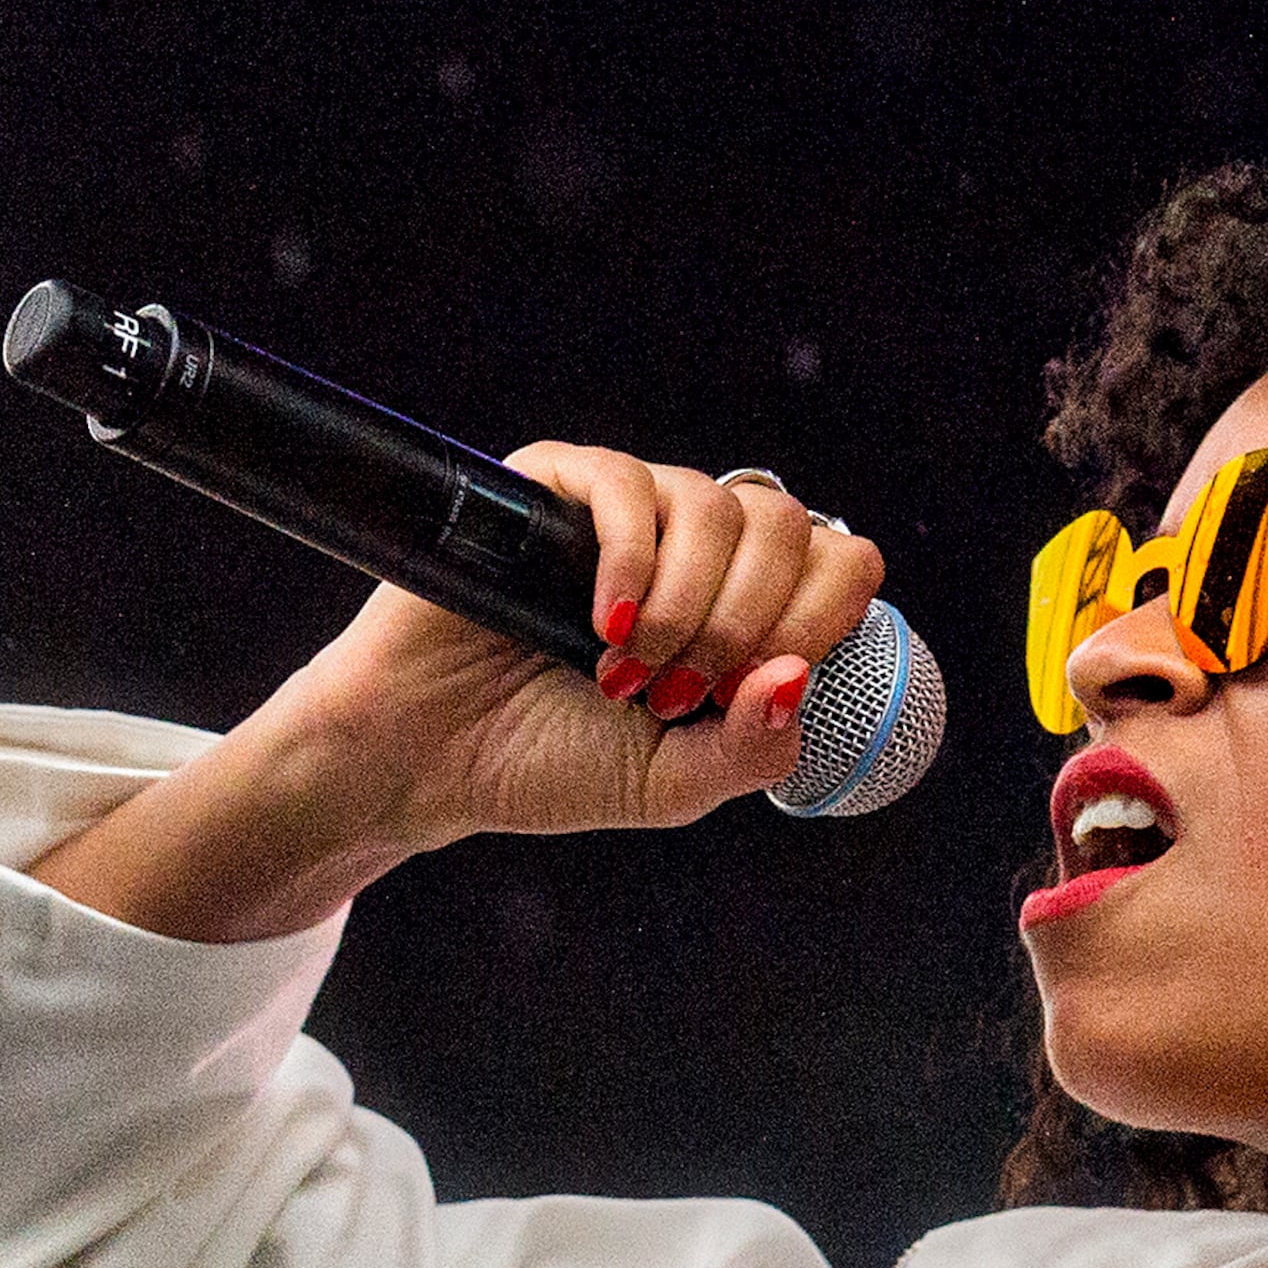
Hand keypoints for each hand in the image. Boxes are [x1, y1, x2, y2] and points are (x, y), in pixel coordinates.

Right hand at [31, 452, 887, 938]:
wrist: (428, 760)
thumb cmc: (550, 764)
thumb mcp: (674, 783)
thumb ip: (753, 747)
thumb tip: (800, 676)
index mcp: (742, 606)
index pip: (839, 564)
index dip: (823, 617)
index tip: (767, 683)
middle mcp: (695, 547)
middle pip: (787, 526)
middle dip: (748, 621)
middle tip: (682, 693)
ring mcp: (628, 511)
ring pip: (715, 506)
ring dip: (689, 604)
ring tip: (627, 673)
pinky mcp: (552, 487)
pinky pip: (626, 483)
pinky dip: (633, 560)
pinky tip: (606, 624)